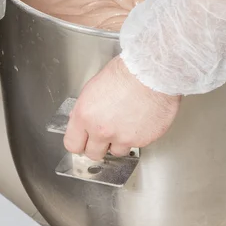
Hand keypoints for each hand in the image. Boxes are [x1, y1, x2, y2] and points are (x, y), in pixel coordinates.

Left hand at [64, 56, 180, 160]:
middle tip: (106, 133)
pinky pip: (136, 145)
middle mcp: (101, 130)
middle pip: (93, 154)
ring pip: (116, 151)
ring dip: (119, 141)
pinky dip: (138, 136)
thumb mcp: (95, 85)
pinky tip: (141, 120)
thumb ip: (87, 108)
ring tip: (127, 123)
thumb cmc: (127, 72)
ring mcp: (122, 138)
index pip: (73, 143)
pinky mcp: (141, 141)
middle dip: (98, 145)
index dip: (79, 141)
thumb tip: (83, 119)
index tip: (84, 139)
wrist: (152, 73)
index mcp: (85, 115)